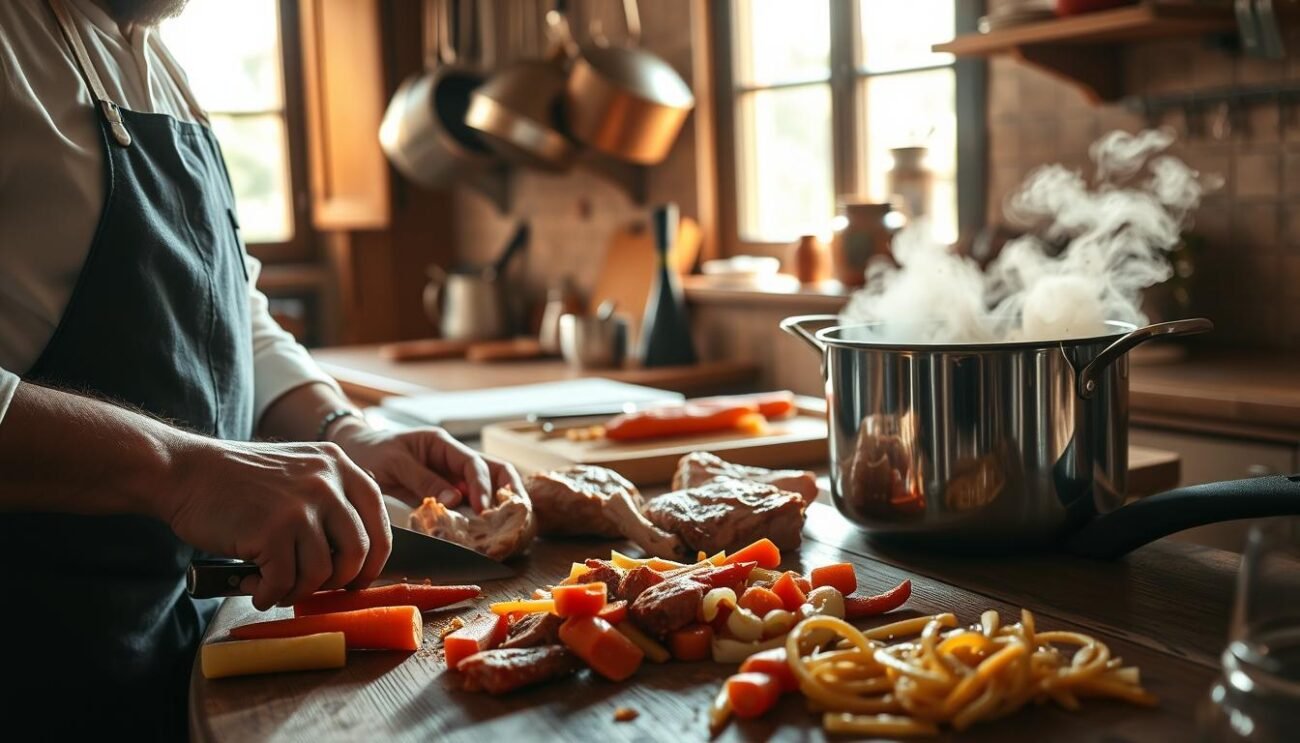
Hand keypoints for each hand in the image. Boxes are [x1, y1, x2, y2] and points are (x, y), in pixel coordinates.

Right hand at [163, 436, 391, 610]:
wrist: (186, 471)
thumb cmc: (239, 480)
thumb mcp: (299, 468)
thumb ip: (331, 497)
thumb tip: (357, 554)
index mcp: (338, 465)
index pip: (379, 519)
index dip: (375, 557)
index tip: (360, 577)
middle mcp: (327, 482)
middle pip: (359, 551)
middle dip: (340, 581)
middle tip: (316, 588)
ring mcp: (301, 506)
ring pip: (322, 573)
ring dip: (297, 590)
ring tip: (274, 585)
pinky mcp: (273, 531)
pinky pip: (285, 582)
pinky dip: (269, 594)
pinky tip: (254, 587)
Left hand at [328, 420, 524, 513]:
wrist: (355, 452)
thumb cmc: (371, 452)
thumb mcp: (394, 463)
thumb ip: (423, 480)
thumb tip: (455, 498)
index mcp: (442, 444)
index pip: (473, 463)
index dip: (482, 487)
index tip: (484, 510)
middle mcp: (453, 458)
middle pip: (495, 470)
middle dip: (509, 491)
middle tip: (515, 515)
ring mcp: (452, 475)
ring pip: (488, 486)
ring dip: (500, 503)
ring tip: (508, 525)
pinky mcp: (445, 491)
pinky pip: (469, 502)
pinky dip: (479, 516)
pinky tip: (484, 531)